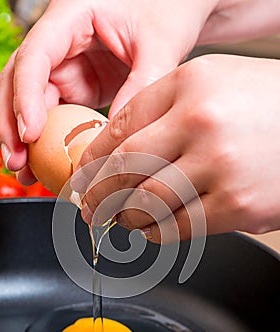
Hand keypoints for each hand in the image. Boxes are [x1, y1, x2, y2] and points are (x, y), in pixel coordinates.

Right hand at [0, 0, 217, 183]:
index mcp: (72, 16)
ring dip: (26, 139)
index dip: (26, 96)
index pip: (35, 56)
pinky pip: (56, 116)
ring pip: (34, 104)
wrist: (177, 9)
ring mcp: (68, 67)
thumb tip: (118, 136)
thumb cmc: (168, 8)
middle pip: (20, 82)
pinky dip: (49, 142)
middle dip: (14, 124)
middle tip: (18, 162)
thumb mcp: (160, 43)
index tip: (30, 132)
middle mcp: (61, 43)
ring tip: (25, 172)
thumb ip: (140, 85)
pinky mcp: (79, 88)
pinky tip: (47, 165)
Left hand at [71, 54, 279, 241]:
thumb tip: (117, 148)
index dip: (93, 158)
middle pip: (124, 167)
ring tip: (121, 218)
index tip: (83, 175)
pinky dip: (154, 233)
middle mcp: (201, 122)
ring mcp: (219, 166)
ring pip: (146, 203)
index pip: (120, 126)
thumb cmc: (267, 107)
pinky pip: (177, 228)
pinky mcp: (237, 206)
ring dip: (125, 216)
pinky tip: (150, 229)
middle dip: (97, 193)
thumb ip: (165, 110)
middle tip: (89, 205)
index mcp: (190, 84)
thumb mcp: (214, 84)